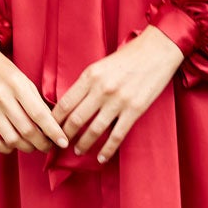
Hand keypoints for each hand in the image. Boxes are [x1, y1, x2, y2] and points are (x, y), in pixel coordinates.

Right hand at [0, 32, 73, 156]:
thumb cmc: (3, 70)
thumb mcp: (24, 79)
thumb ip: (36, 101)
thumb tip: (51, 124)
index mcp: (17, 85)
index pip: (39, 115)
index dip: (53, 132)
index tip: (63, 142)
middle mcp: (1, 98)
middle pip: (27, 130)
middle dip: (42, 144)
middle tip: (49, 146)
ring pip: (12, 139)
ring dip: (27, 147)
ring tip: (33, 145)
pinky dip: (6, 149)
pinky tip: (13, 145)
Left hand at [52, 25, 185, 163]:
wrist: (158, 50)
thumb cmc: (129, 56)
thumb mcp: (101, 65)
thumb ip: (87, 83)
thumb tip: (71, 103)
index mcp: (90, 76)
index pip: (66, 103)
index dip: (54, 120)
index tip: (49, 129)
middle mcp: (102, 89)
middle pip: (76, 119)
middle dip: (65, 135)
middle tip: (60, 143)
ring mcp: (118, 101)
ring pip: (94, 130)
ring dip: (83, 143)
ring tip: (77, 150)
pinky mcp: (135, 110)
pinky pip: (117, 135)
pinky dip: (107, 150)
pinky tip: (101, 158)